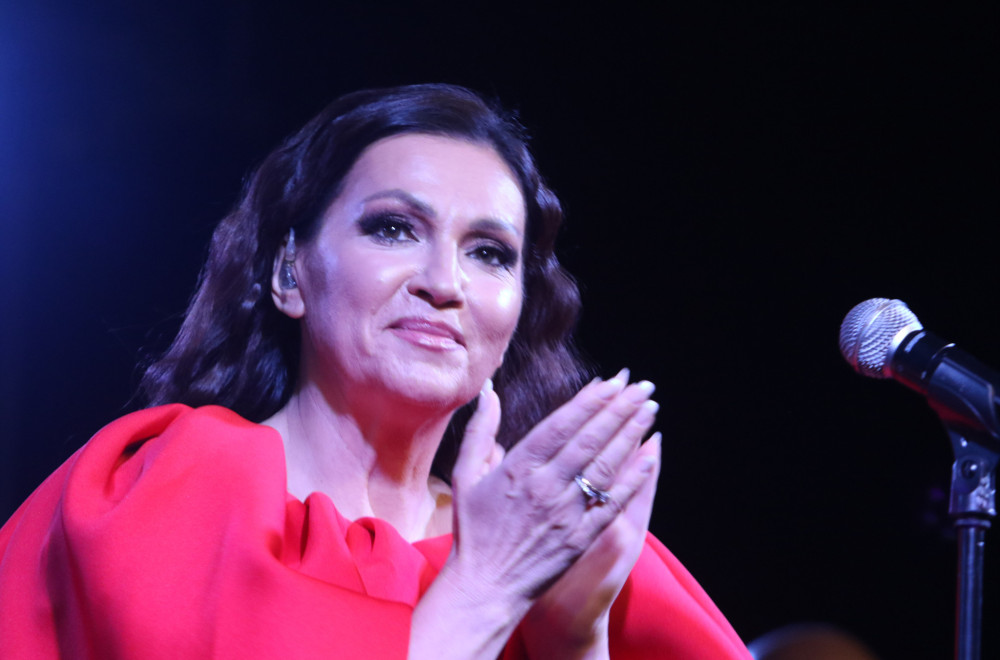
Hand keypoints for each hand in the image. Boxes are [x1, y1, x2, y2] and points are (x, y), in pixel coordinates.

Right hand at [409, 372, 659, 658]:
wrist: (484, 587)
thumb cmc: (473, 531)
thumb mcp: (464, 476)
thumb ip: (479, 431)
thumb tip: (489, 391)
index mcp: (517, 468)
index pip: (561, 425)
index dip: (590, 401)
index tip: (612, 381)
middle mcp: (545, 486)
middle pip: (590, 439)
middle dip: (619, 408)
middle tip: (642, 386)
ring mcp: (565, 513)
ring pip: (606, 465)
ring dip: (631, 434)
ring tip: (649, 409)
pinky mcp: (581, 537)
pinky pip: (613, 502)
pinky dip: (634, 478)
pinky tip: (650, 456)